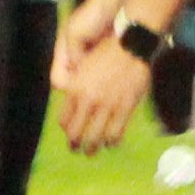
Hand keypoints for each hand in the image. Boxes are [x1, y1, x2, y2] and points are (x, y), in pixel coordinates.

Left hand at [54, 7, 150, 156]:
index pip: (64, 121)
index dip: (67, 130)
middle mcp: (89, 100)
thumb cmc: (106, 53)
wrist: (130, 44)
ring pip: (96, 138)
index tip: (71, 133)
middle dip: (75, 145)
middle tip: (77, 149)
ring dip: (93, 148)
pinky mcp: (125, 107)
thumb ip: (78, 88)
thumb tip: (75, 106)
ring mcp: (108, 105)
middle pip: (76, 134)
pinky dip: (112, 142)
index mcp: (75, 89)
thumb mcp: (84, 69)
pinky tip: (112, 142)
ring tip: (93, 150)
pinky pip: (116, 133)